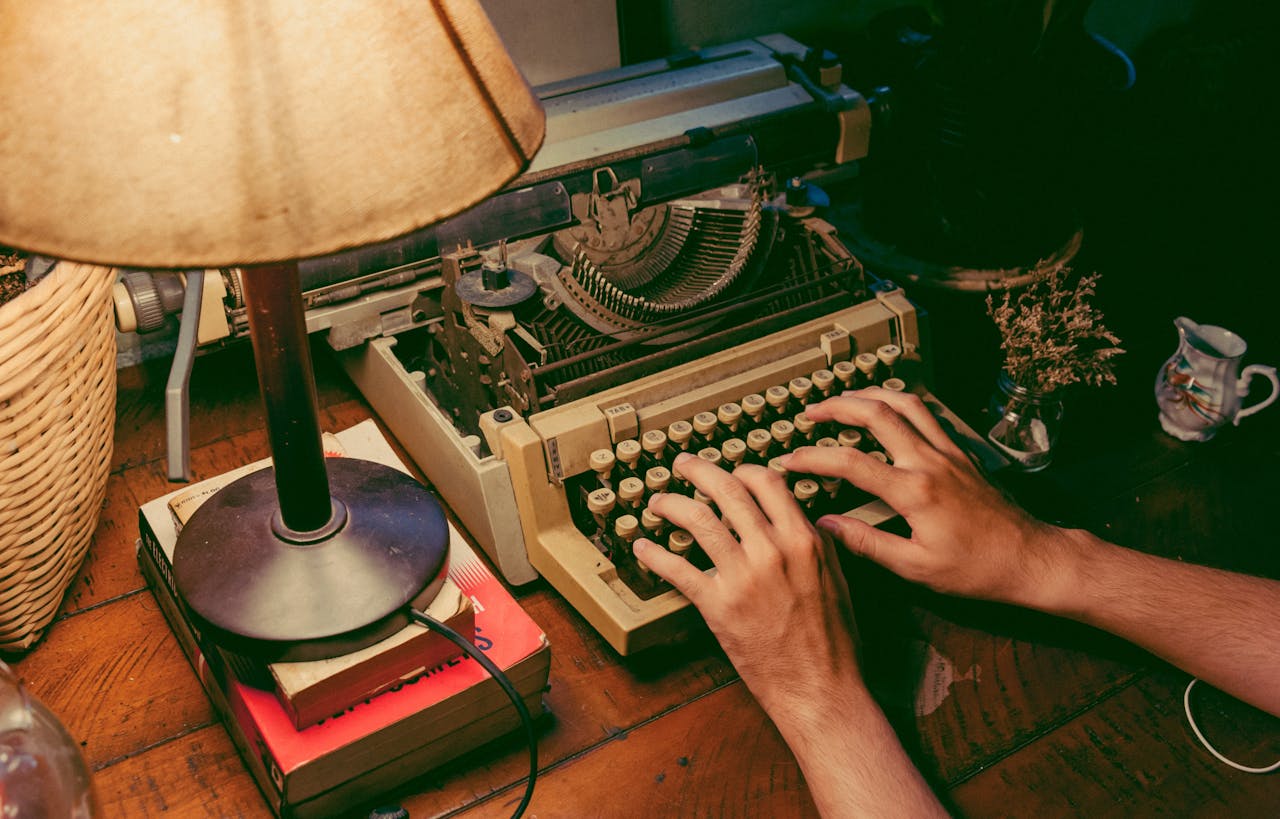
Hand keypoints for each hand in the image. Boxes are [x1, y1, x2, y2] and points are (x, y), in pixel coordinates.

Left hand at [635, 454, 864, 722]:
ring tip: (657, 501)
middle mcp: (772, 549)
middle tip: (683, 465)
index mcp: (803, 540)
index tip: (730, 472)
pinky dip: (655, 554)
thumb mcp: (836, 579)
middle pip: (727, 490)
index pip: (767, 483)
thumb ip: (817, 545)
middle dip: (699, 471)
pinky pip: (677, 569)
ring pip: (698, 520)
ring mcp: (743, 576)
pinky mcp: (718, 606)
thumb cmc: (832, 641)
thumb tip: (805, 521)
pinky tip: (643, 548)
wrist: (820, 688)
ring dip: (671, 504)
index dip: (743, 470)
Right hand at [779, 387, 1080, 610]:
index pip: (850, 462)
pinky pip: (929, 414)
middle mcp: (930, 462)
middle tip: (811, 412)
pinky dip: (903, 402)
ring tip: (845, 399)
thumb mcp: (915, 568)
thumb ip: (866, 543)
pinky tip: (891, 406)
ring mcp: (948, 453)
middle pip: (876, 415)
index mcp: (914, 491)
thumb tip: (825, 525)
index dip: (813, 457)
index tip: (790, 461)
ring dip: (870, 396)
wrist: (1029, 560)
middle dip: (837, 408)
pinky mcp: (962, 454)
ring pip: (904, 404)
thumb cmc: (977, 570)